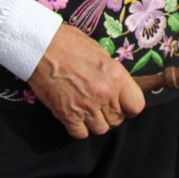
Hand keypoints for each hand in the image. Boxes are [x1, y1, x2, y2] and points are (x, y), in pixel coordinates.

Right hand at [26, 25, 144, 138]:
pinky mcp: (67, 115)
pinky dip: (79, 128)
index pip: (136, 105)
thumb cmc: (70, 43)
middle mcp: (104, 94)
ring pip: (100, 129)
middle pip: (117, 119)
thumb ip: (112, 73)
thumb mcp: (100, 53)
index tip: (123, 105)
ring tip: (88, 111)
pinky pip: (80, 134)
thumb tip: (117, 86)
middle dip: (111, 114)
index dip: (130, 107)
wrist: (41, 47)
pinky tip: (75, 116)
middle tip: (101, 105)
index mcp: (116, 76)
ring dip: (96, 122)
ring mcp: (86, 106)